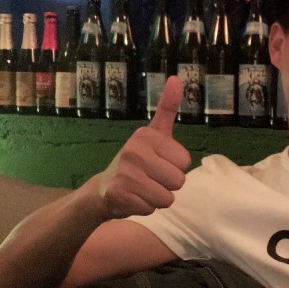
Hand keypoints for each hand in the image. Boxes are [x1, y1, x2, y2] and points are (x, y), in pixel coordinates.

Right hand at [97, 76, 191, 218]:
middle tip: (150, 178)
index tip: (158, 162)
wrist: (103, 189)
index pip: (185, 161)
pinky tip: (132, 198)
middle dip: (168, 185)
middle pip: (179, 181)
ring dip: (158, 198)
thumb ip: (167, 108)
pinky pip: (152, 209)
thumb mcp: (155, 134)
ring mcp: (124, 173)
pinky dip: (145, 208)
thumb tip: (178, 78)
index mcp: (146, 135)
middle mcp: (133, 151)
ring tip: (142, 189)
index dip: (176, 167)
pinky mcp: (118, 195)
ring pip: (167, 198)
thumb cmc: (138, 160)